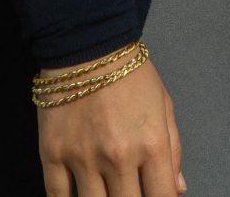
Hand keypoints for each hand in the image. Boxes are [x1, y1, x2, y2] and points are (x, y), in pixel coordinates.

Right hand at [35, 53, 184, 196]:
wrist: (89, 49)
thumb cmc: (132, 76)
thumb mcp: (164, 107)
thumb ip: (173, 151)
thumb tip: (177, 187)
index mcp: (152, 145)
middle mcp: (118, 157)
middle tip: (131, 193)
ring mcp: (83, 159)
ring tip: (108, 194)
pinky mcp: (53, 156)